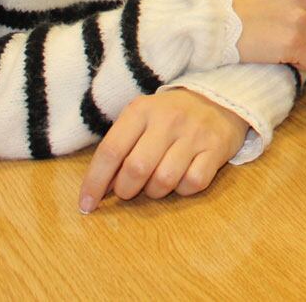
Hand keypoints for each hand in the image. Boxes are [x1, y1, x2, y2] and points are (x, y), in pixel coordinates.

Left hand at [79, 90, 246, 213]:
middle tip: (128, 190)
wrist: (219, 100)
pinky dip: (182, 190)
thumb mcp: (140, 119)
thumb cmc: (168, 116)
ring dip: (154, 192)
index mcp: (141, 109)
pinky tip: (181, 177)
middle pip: (136, 169)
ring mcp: (195, 133)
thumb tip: (97, 190)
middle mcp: (168, 119)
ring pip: (164, 181)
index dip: (94, 182)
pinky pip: (192, 184)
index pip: (111, 151)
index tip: (86, 204)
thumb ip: (119, 148)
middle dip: (126, 190)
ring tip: (155, 182)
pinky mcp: (217, 148)